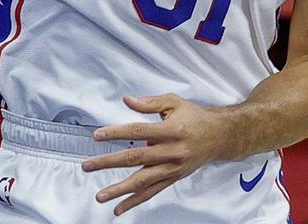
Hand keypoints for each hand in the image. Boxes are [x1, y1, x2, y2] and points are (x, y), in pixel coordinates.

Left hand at [83, 94, 231, 215]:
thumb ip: (150, 103)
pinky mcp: (173, 178)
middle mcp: (172, 151)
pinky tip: (119, 207)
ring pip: (143, 181)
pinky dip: (135, 201)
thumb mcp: (175, 103)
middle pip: (136, 158)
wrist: (219, 136)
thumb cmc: (195, 118)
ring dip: (120, 189)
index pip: (138, 131)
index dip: (116, 133)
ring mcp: (173, 167)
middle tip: (88, 165)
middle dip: (109, 163)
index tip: (97, 135)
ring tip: (100, 195)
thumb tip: (127, 100)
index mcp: (172, 130)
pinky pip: (152, 192)